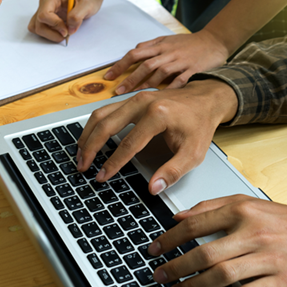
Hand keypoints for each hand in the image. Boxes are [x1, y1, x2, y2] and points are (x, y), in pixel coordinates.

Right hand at [28, 0, 103, 41]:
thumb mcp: (87, 5)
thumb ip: (78, 16)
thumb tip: (69, 29)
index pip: (44, 14)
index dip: (55, 25)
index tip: (67, 30)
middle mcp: (44, 3)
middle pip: (39, 23)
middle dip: (52, 33)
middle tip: (67, 34)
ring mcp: (42, 11)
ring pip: (37, 28)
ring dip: (50, 35)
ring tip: (63, 33)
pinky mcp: (43, 18)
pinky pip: (39, 29)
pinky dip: (48, 34)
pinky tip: (59, 31)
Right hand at [75, 80, 237, 193]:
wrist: (205, 99)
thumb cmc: (199, 125)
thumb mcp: (194, 153)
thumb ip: (173, 172)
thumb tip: (153, 188)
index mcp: (157, 115)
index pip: (128, 144)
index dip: (113, 163)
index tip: (102, 176)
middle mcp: (142, 102)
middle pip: (106, 125)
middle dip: (90, 148)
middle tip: (82, 166)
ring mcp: (134, 98)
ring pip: (100, 115)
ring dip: (87, 135)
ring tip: (80, 154)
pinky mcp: (130, 98)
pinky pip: (105, 110)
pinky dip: (93, 126)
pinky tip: (90, 139)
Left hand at [104, 30, 230, 93]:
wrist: (215, 40)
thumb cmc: (189, 43)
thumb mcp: (167, 40)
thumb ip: (150, 47)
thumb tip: (133, 54)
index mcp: (159, 45)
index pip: (134, 54)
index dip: (120, 65)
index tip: (108, 77)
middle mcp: (167, 52)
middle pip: (145, 65)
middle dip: (130, 79)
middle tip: (117, 91)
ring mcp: (180, 61)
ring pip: (160, 73)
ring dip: (146, 85)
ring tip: (135, 97)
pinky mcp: (193, 69)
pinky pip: (180, 80)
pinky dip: (170, 89)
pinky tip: (162, 99)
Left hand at [147, 195, 286, 286]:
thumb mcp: (249, 202)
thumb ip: (211, 206)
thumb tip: (178, 216)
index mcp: (242, 210)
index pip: (196, 224)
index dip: (170, 238)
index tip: (154, 248)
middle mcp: (253, 233)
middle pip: (205, 253)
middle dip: (176, 266)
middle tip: (160, 275)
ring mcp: (267, 258)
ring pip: (222, 275)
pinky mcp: (280, 282)